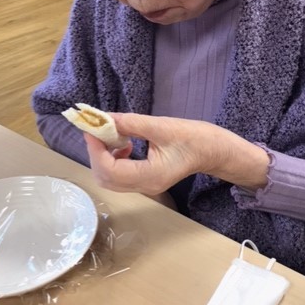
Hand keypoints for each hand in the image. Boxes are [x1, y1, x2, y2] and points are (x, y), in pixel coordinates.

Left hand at [84, 113, 268, 195]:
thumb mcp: (162, 126)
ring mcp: (144, 186)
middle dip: (95, 154)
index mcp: (150, 176)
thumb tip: (106, 118)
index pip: (110, 169)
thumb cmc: (193, 138)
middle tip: (97, 130)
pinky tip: (123, 144)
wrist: (213, 151)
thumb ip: (133, 123)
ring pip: (109, 179)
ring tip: (111, 136)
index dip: (95, 149)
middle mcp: (144, 186)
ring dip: (102, 157)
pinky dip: (112, 160)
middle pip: (105, 178)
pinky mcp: (144, 180)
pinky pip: (119, 176)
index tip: (91, 129)